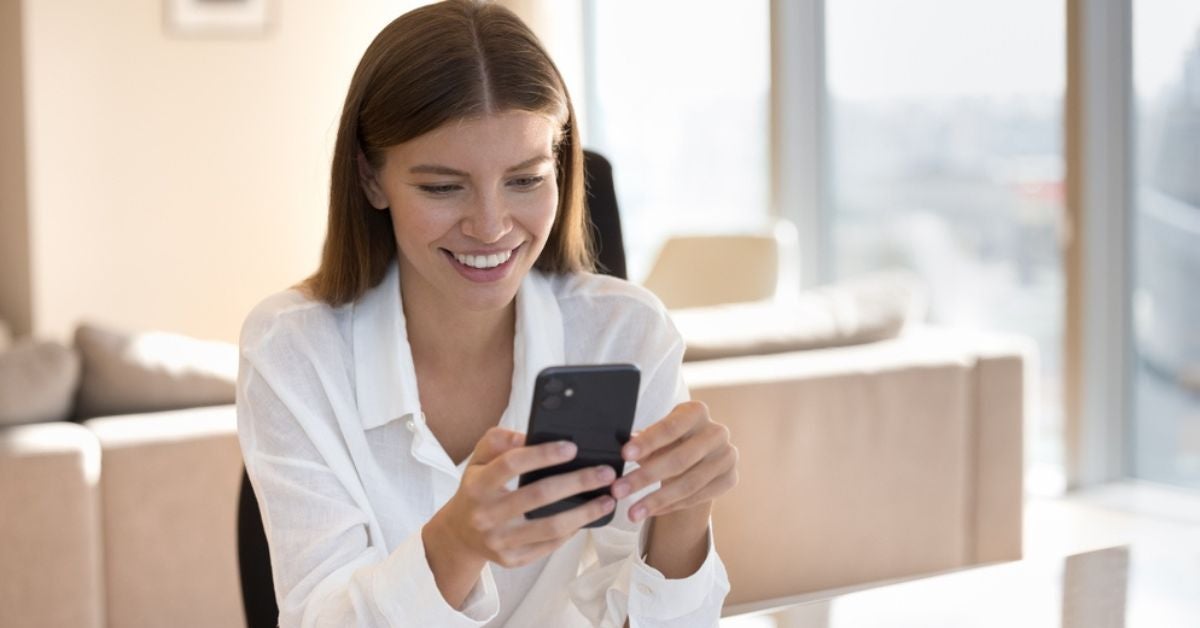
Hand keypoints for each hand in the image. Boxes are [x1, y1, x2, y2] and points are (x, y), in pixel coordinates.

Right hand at [430, 427, 618, 568]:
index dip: (543, 454)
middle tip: (605, 473)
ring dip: (585, 512)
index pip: (512, 464)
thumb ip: (498, 440)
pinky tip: (588, 517)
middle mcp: (486, 514)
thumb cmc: (477, 490)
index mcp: (478, 485)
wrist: (459, 535)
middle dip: (578, 482)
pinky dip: (573, 531)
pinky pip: (550, 545)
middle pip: (538, 495)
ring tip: (608, 499)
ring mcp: (499, 540)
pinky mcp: (512, 559)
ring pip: (550, 527)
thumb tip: (529, 435)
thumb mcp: (478, 460)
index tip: (572, 447)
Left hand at [608, 401, 737, 522]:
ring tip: (632, 512)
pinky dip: (670, 506)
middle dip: (645, 477)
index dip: (648, 442)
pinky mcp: (730, 479)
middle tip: (618, 491)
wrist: (700, 454)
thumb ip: (642, 442)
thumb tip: (621, 446)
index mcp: (696, 412)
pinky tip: (650, 511)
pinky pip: (697, 498)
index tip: (624, 455)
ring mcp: (727, 457)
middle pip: (680, 459)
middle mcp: (717, 432)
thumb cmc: (670, 440)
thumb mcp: (657, 435)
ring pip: (689, 484)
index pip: (671, 427)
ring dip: (656, 500)